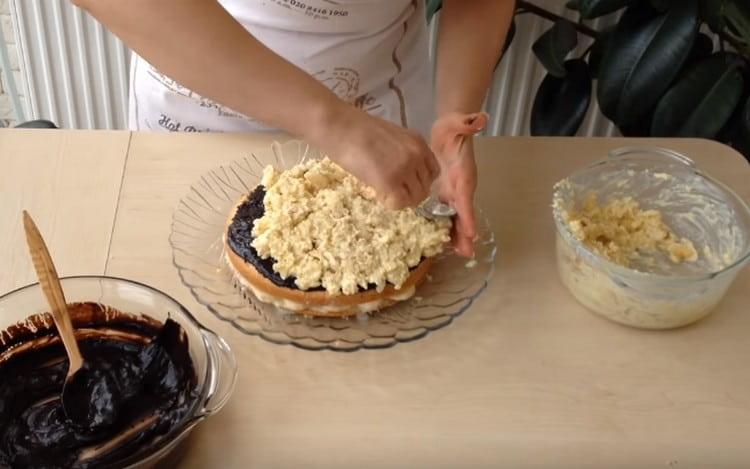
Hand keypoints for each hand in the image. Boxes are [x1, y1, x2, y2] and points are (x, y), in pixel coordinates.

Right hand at [315, 104, 439, 209]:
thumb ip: (404, 153)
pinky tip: (377, 192)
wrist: (339, 126)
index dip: (418, 182)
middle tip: (390, 190)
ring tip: (381, 189)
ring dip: (399, 199)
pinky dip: (389, 202)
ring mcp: (405, 169)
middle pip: (424, 188)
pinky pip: (399, 203)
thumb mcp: (391, 137)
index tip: (404, 183)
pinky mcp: (390, 181)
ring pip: (414, 198)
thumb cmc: (357, 129)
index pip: (432, 173)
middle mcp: (417, 155)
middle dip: (409, 193)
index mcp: (419, 142)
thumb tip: (405, 175)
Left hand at [431, 112, 487, 256]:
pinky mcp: (444, 190)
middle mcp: (461, 186)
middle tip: (467, 253)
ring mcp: (453, 190)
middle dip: (466, 233)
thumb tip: (480, 118)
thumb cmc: (454, 126)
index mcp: (464, 175)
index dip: (468, 215)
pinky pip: (446, 211)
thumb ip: (467, 122)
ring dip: (457, 234)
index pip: (467, 198)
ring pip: (456, 216)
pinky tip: (441, 239)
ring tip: (458, 253)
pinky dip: (445, 225)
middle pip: (464, 213)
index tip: (471, 233)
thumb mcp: (459, 122)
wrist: (450, 127)